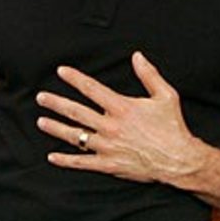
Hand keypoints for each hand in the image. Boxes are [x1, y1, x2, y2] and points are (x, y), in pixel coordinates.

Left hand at [35, 51, 203, 184]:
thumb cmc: (172, 127)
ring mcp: (107, 146)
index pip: (92, 89)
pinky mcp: (108, 164)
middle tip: (41, 97)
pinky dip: (66, 160)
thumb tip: (137, 56)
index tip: (61, 71)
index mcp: (122, 108)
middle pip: (76, 112)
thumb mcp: (166, 96)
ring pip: (75, 136)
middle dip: (56, 103)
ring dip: (56, 128)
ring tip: (41, 122)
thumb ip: (149, 75)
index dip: (75, 79)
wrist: (178, 160)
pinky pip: (82, 163)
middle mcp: (111, 126)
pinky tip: (52, 157)